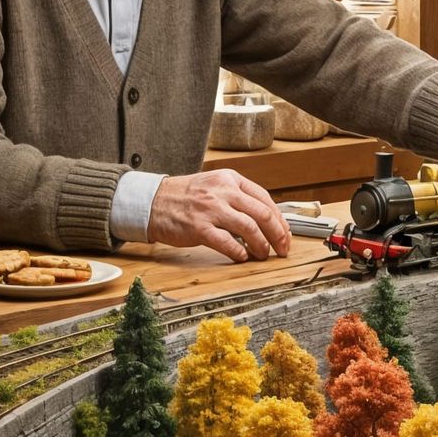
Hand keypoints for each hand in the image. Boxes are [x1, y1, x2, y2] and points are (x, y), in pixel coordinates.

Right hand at [148, 170, 291, 262]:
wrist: (152, 201)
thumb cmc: (185, 196)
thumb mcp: (214, 185)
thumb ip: (238, 197)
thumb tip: (266, 219)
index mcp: (230, 179)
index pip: (265, 199)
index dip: (280, 220)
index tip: (285, 234)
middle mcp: (223, 191)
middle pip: (262, 214)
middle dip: (278, 235)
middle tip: (282, 249)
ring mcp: (210, 209)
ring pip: (249, 228)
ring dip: (261, 245)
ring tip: (263, 255)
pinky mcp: (198, 227)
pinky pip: (227, 242)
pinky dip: (239, 252)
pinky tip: (243, 257)